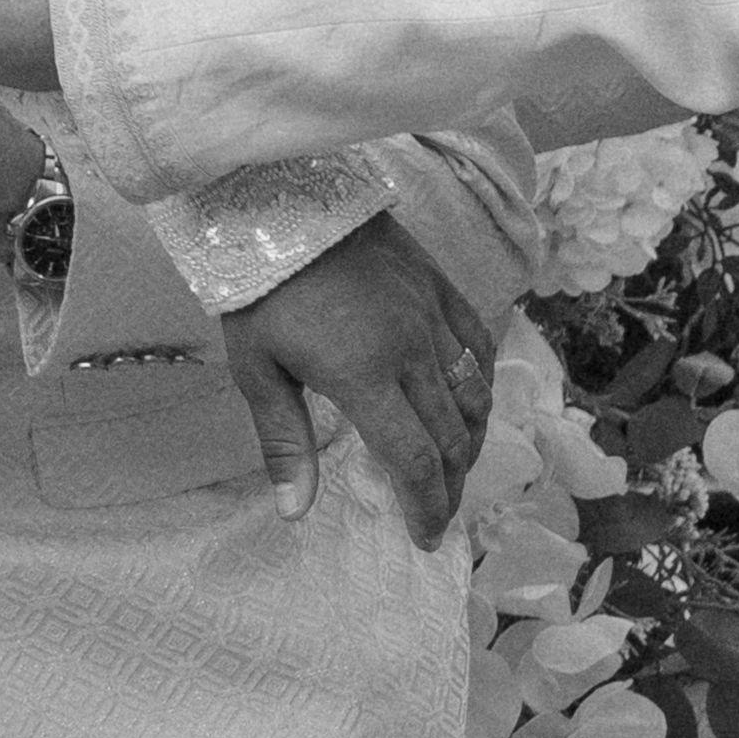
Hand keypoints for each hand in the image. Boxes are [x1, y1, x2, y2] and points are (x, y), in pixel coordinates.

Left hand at [223, 215, 491, 544]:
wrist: (280, 201)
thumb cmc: (258, 289)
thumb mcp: (256, 369)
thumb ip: (284, 442)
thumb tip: (296, 513)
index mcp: (364, 376)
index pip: (415, 460)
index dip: (427, 505)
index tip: (425, 536)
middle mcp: (412, 350)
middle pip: (453, 437)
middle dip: (451, 486)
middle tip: (440, 514)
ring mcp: (434, 317)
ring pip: (476, 396)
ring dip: (472, 443)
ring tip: (456, 471)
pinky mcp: (442, 289)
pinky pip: (479, 349)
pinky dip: (482, 388)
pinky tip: (471, 406)